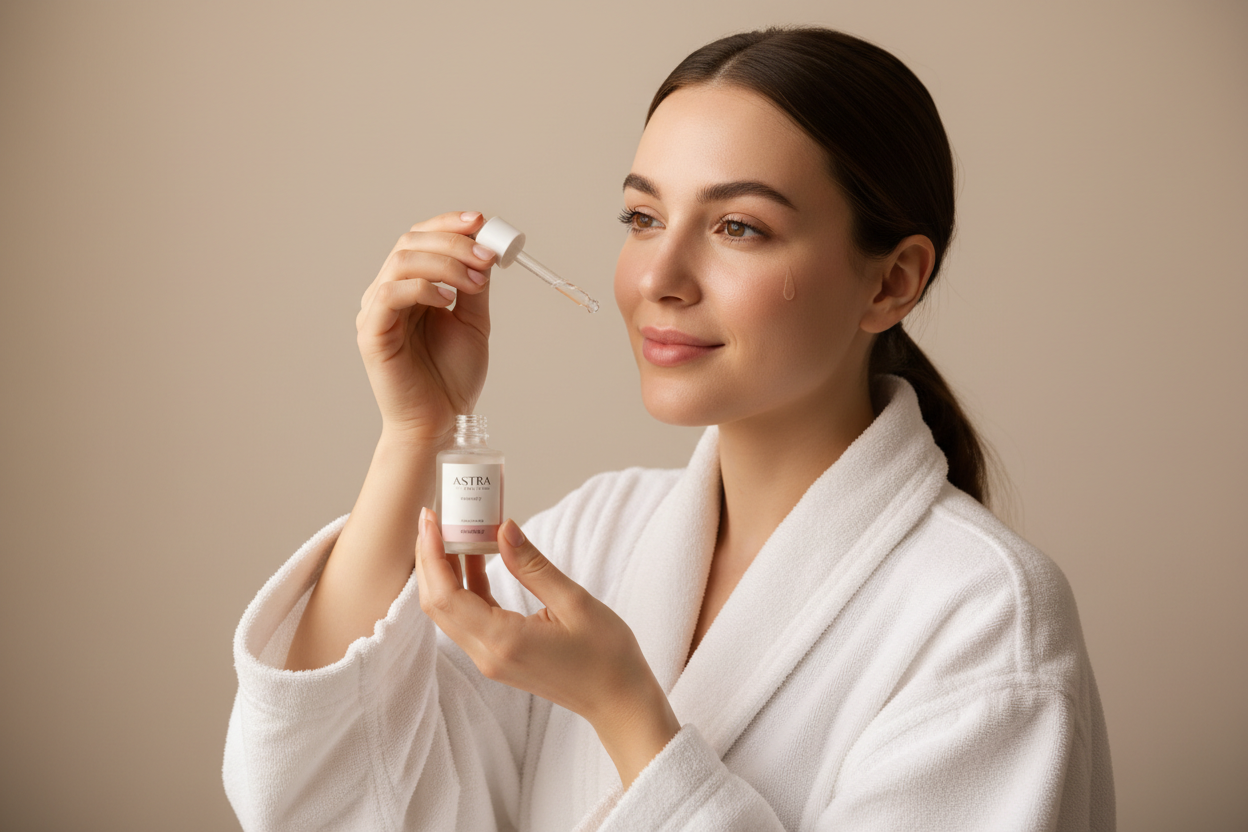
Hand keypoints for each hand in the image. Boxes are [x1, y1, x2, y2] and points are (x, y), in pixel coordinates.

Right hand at [356, 211, 495, 443]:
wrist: (443, 422)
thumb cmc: (453, 377)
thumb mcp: (474, 322)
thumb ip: (475, 286)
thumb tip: (486, 247)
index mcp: (410, 287)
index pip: (420, 238)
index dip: (448, 224)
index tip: (481, 221)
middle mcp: (388, 293)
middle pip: (411, 242)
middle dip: (453, 242)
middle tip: (487, 256)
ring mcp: (376, 311)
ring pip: (401, 262)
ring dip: (444, 263)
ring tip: (475, 283)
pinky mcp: (372, 333)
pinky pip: (390, 294)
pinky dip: (422, 288)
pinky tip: (447, 301)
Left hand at [415, 509, 681, 786]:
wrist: (618, 700)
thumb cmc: (606, 656)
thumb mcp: (574, 602)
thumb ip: (533, 565)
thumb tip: (503, 528)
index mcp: (503, 641)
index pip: (445, 595)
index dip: (430, 554)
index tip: (431, 518)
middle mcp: (487, 654)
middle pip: (437, 603)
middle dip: (428, 558)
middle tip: (434, 517)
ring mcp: (490, 659)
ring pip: (448, 611)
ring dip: (444, 571)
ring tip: (453, 531)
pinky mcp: (498, 656)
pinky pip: (469, 618)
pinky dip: (465, 587)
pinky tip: (477, 558)